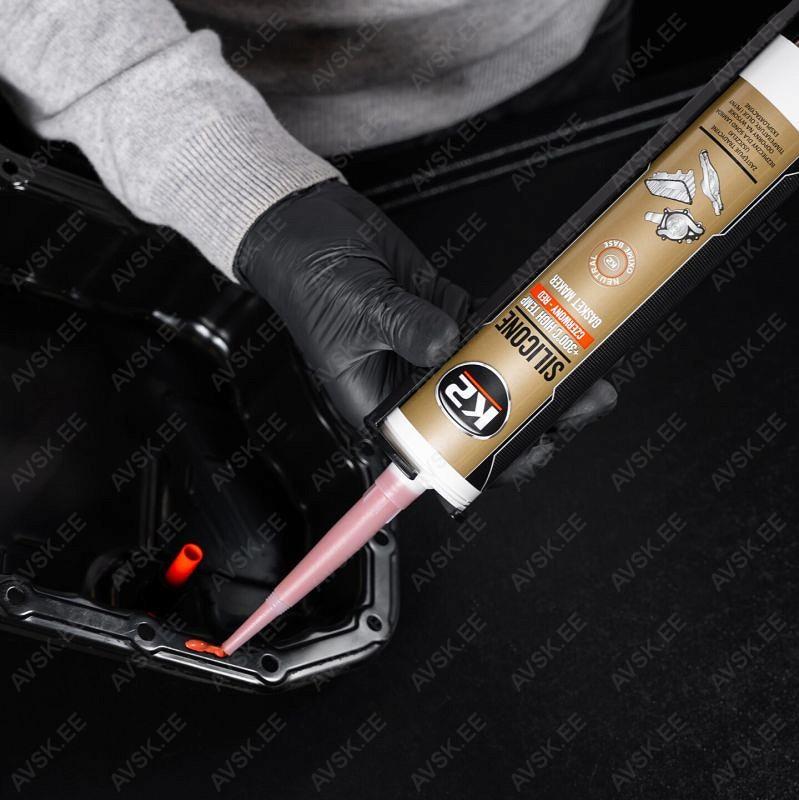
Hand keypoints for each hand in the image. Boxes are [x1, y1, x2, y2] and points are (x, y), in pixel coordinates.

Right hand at [234, 180, 615, 472]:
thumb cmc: (309, 282)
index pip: (437, 450)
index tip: (527, 451)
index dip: (485, 460)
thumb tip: (452, 342)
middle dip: (531, 414)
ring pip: (492, 373)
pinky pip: (488, 327)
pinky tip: (548, 327)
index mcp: (381, 406)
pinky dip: (517, 327)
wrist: (308, 227)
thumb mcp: (357, 312)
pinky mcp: (444, 314)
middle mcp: (412, 385)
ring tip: (580, 367)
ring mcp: (433, 349)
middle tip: (576, 405)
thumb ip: (407, 327)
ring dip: (535, 371)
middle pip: (479, 416)